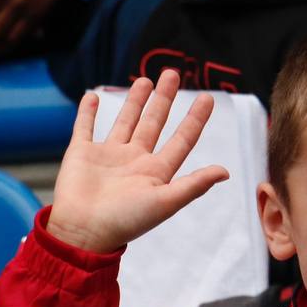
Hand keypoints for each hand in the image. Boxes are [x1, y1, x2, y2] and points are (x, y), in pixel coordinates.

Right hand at [47, 70, 228, 252]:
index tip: (207, 98)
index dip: (195, 119)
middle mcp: (134, 161)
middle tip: (173, 74)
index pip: (181, 140)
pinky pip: (85, 127)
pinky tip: (93, 96)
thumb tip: (225, 172)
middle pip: (154, 123)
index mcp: (155, 172)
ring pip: (125, 121)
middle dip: (164, 99)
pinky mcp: (81, 154)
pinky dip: (88, 112)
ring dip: (134, 101)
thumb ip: (194, 185)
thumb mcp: (165, 202)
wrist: (83, 232)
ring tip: (145, 80)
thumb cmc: (125, 221)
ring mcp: (108, 156)